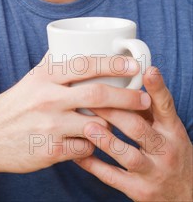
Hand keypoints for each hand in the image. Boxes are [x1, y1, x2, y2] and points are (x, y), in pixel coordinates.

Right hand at [0, 52, 150, 174]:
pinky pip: (86, 149)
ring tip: (120, 123)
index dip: (112, 63)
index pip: (85, 64)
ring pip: (97, 124)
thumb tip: (70, 42)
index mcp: (45, 76)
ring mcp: (50, 125)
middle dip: (127, 97)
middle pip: (98, 94)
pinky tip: (93, 143)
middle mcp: (48, 98)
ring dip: (112, 124)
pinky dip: (94, 146)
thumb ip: (52, 62)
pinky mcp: (51, 151)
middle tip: (144, 99)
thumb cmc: (14, 105)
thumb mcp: (31, 78)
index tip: (133, 65)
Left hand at [74, 66, 192, 200]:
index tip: (148, 70)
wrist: (186, 194)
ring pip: (128, 156)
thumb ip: (148, 106)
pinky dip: (94, 166)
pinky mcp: (140, 191)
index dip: (157, 88)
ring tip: (87, 126)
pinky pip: (113, 178)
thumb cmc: (169, 150)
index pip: (165, 105)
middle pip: (139, 128)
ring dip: (106, 140)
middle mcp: (165, 150)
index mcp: (172, 130)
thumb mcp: (167, 127)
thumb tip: (127, 75)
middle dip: (114, 112)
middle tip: (92, 97)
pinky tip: (78, 154)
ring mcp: (153, 172)